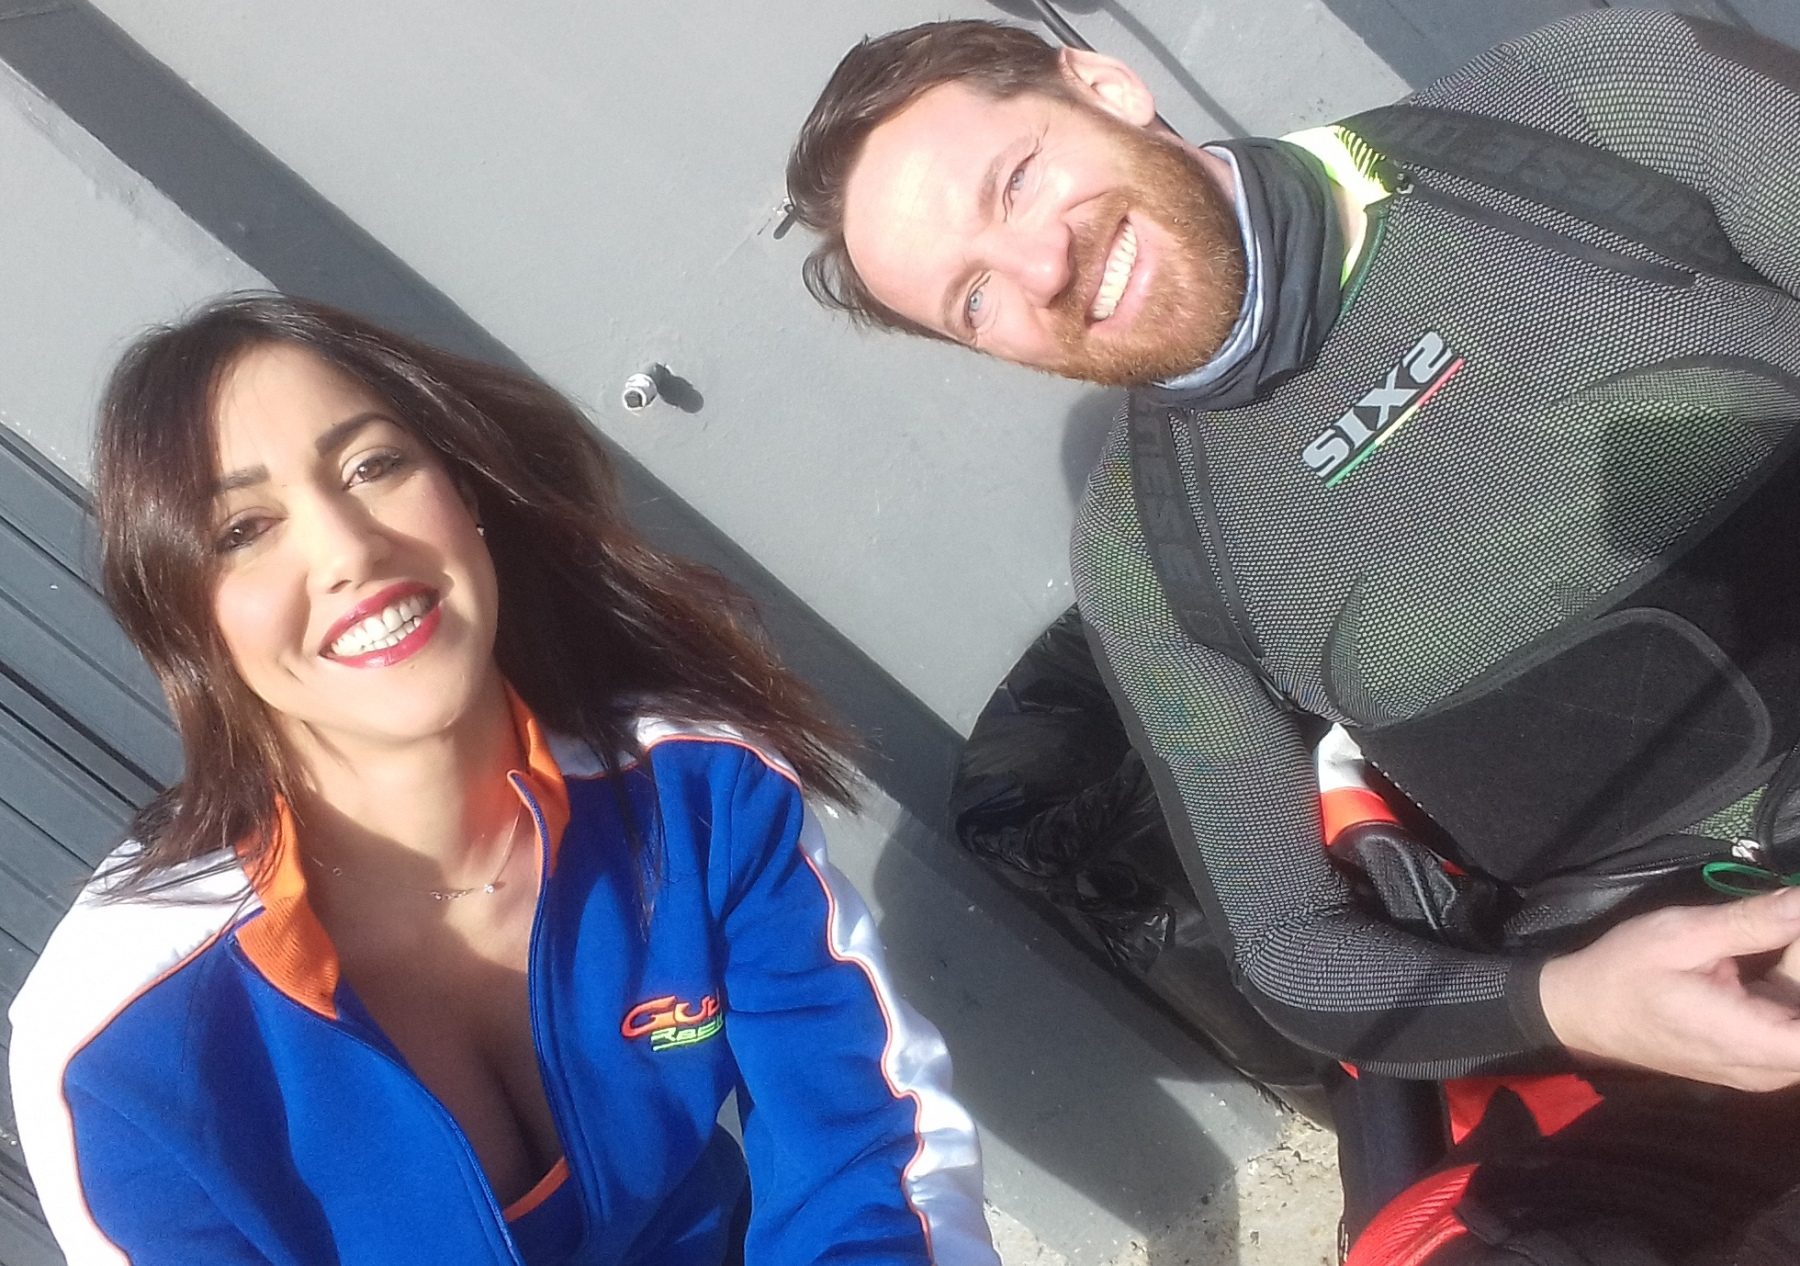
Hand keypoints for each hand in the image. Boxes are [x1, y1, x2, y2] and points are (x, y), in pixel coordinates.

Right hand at [1539, 887, 1799, 1090]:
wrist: (1584, 1012)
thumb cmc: (1625, 974)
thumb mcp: (1682, 935)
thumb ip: (1753, 922)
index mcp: (1752, 1041)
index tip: (1788, 938)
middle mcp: (1771, 1068)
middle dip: (1799, 962)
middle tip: (1774, 922)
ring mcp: (1766, 1069)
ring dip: (1793, 972)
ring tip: (1750, 944)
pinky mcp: (1758, 1060)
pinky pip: (1792, 1024)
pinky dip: (1786, 986)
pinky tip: (1752, 959)